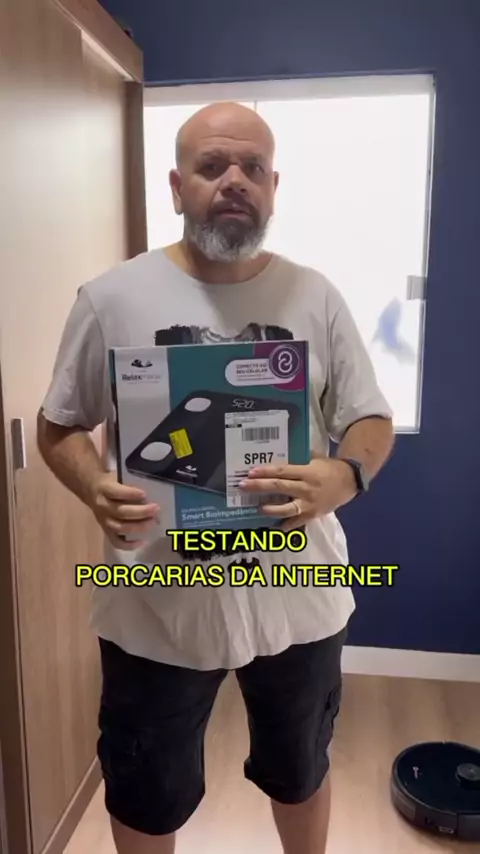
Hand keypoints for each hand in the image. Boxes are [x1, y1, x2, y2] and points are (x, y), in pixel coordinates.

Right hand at [88, 472, 158, 549]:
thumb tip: (150, 493)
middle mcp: (103, 506)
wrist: (91, 489)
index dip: (130, 494)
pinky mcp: (105, 530)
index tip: (144, 494)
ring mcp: (103, 520)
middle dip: (141, 512)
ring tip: (152, 523)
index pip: (116, 492)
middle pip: (121, 512)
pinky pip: (116, 541)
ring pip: (120, 527)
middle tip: (156, 509)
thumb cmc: (110, 482)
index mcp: (105, 489)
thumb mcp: (117, 476)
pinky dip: (128, 545)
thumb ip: (129, 484)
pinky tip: (142, 542)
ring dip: (138, 526)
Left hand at [239, 458, 357, 531]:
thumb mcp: (314, 459)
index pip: (282, 471)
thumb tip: (276, 454)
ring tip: (258, 508)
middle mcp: (306, 488)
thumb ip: (298, 459)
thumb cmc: (328, 468)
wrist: (349, 482)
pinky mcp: (312, 515)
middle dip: (259, 487)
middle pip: (279, 488)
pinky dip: (285, 526)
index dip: (265, 472)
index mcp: (306, 472)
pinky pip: (296, 522)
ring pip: (287, 509)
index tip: (250, 472)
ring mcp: (309, 504)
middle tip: (243, 486)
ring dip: (270, 509)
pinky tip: (273, 528)